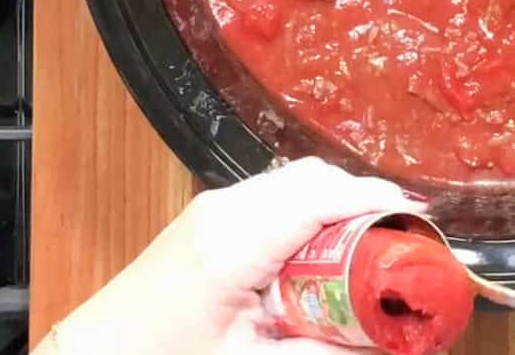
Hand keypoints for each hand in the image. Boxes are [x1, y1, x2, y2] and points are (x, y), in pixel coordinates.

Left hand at [37, 157, 425, 354]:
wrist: (96, 353)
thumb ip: (319, 350)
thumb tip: (375, 344)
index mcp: (233, 241)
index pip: (320, 196)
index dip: (375, 198)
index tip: (418, 215)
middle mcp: (224, 209)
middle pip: (312, 177)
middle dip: (364, 201)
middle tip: (402, 240)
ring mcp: (214, 206)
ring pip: (295, 181)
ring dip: (336, 204)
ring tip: (369, 248)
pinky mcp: (210, 215)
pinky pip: (274, 196)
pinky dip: (309, 211)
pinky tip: (322, 251)